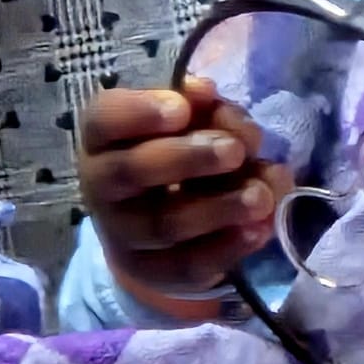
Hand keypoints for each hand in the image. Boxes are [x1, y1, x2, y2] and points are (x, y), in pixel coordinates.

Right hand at [79, 79, 290, 308]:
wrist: (155, 229)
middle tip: (234, 150)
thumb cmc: (173, 153)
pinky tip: (259, 228)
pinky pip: (189, 265)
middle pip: (133, 172)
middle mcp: (103, 186)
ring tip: (260, 195)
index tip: (182, 109)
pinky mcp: (155, 272)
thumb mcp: (185, 123)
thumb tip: (204, 92)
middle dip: (188, 158)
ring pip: (165, 224)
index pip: (104, 120)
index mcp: (103, 138)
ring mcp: (125, 235)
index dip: (139, 112)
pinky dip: (228, 246)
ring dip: (218, 208)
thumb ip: (199, 108)